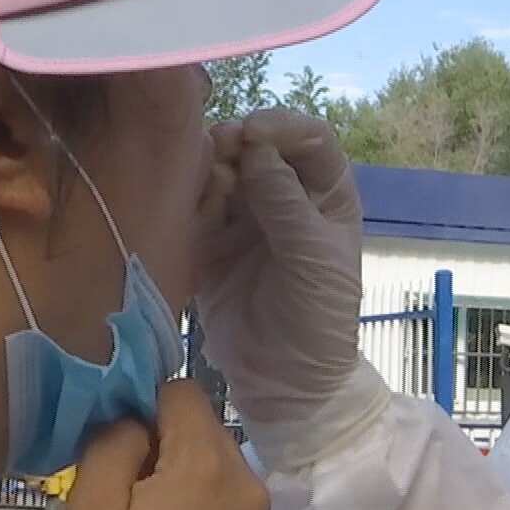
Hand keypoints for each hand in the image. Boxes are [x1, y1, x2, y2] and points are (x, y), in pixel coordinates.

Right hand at [54, 381, 281, 509]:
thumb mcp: (91, 509)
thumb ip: (113, 443)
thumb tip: (135, 418)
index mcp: (208, 463)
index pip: (184, 394)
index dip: (148, 408)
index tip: (125, 444)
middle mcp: (252, 486)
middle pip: (208, 437)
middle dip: (172, 454)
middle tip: (135, 499)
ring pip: (225, 481)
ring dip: (196, 491)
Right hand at [196, 110, 383, 467]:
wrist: (286, 382)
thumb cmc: (319, 319)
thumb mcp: (313, 259)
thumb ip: (285, 204)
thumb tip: (256, 152)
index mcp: (326, 194)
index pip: (308, 138)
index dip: (281, 126)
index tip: (253, 134)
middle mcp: (285, 197)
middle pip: (256, 147)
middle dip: (235, 143)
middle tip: (216, 155)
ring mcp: (244, 218)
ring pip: (220, 171)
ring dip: (208, 169)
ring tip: (203, 189)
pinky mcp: (209, 243)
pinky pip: (194, 207)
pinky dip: (187, 199)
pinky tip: (184, 207)